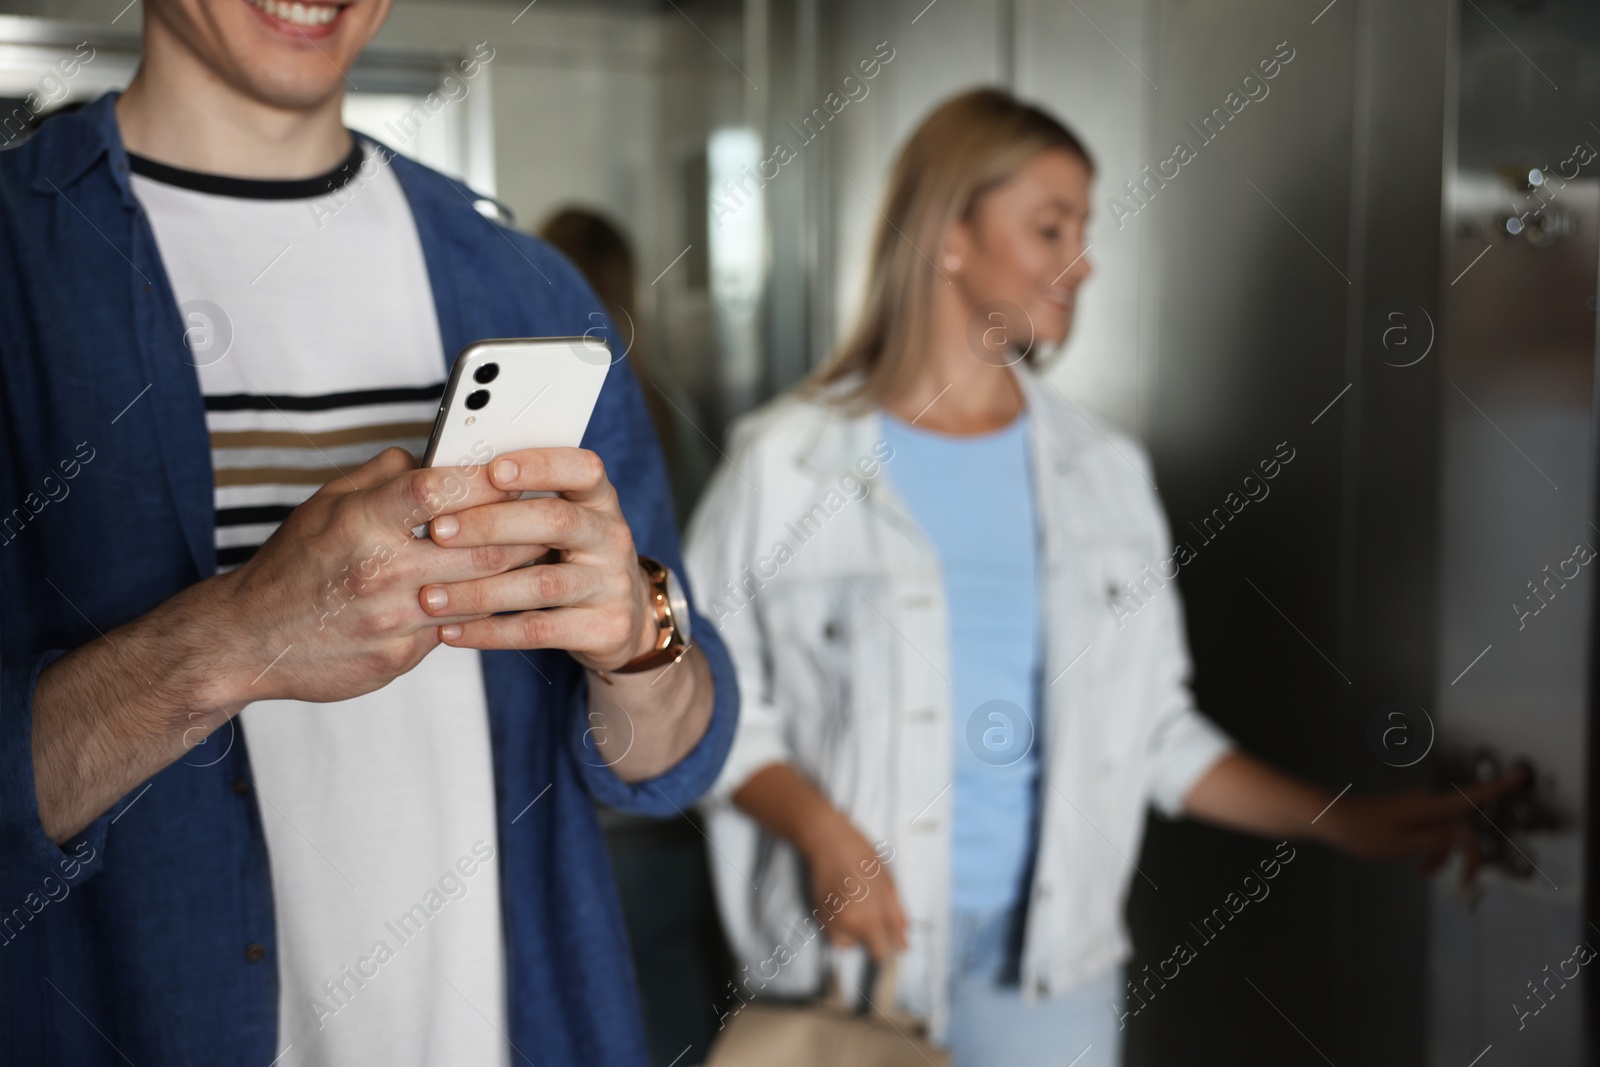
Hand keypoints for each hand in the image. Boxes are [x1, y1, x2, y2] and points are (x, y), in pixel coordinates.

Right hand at [217, 446, 537, 703]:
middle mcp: (379, 572)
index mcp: (360, 523)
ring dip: (518, 573)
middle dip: (525, 530)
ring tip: (543, 554)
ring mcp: (391, 620)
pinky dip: (482, 610)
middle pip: (480, 547)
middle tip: (553, 516)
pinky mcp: (398, 657)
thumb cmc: (293, 565)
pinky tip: (502, 597)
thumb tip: (433, 453)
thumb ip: (382, 476)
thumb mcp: (325, 505)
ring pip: (480, 592)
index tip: (516, 470)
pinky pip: (456, 628)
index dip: (484, 478)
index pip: (437, 489)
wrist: (249, 641)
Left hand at [416, 447, 657, 671]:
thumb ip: (519, 503)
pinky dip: (489, 632)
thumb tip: (446, 482)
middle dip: (491, 525)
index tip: (493, 470)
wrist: (621, 618)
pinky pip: (539, 630)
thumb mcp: (561, 522)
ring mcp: (612, 584)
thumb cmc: (572, 559)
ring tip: (431, 597)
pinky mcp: (605, 628)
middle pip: (556, 521)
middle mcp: (611, 537)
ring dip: (480, 590)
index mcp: (598, 500)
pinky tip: (451, 631)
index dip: (541, 466)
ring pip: (542, 584)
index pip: (583, 469)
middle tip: (439, 531)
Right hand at [796, 811, 907, 960]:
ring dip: (854, 932)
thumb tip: (904, 945)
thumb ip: (897, 919)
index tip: (892, 934)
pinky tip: (846, 900)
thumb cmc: (864, 859)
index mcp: (866, 921)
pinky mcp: (817, 914)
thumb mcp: (889, 887)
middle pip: (862, 947)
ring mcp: (827, 921)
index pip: (879, 954)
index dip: (889, 946)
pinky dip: (841, 924)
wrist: (829, 841)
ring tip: (859, 905)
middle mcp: (844, 927)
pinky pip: (833, 930)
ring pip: (845, 942)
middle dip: (871, 935)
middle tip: (874, 907)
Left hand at [1315, 767, 1531, 883]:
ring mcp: (1418, 807)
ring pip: (1447, 832)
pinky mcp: (1410, 813)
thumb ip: (1438, 839)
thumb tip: (1466, 834)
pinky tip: (1420, 867)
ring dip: (1444, 854)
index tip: (1521, 773)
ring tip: (1424, 874)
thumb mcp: (1404, 844)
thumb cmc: (1363, 833)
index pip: (1471, 796)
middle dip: (1467, 853)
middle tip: (1465, 883)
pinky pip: (1433, 831)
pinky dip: (1432, 849)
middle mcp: (1427, 802)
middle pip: (1463, 825)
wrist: (1332, 820)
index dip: (1499, 786)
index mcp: (1429, 806)